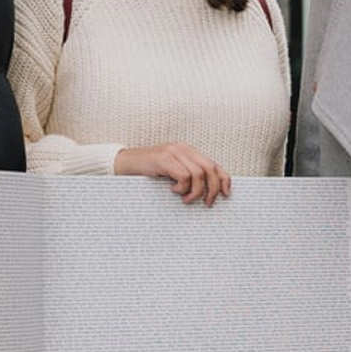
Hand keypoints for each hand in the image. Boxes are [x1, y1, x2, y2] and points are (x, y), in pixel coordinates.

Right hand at [114, 143, 231, 205]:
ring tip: (185, 199)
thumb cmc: (149, 171)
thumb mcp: (172, 172)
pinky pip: (183, 175)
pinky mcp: (163, 159)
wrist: (124, 163)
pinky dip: (182, 187)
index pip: (214, 164)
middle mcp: (183, 148)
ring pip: (198, 174)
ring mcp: (173, 152)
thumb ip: (188, 175)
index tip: (226, 194)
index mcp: (188, 151)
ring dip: (195, 191)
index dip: (224, 179)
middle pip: (210, 168)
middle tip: (207, 203)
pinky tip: (173, 190)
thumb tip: (208, 192)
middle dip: (212, 189)